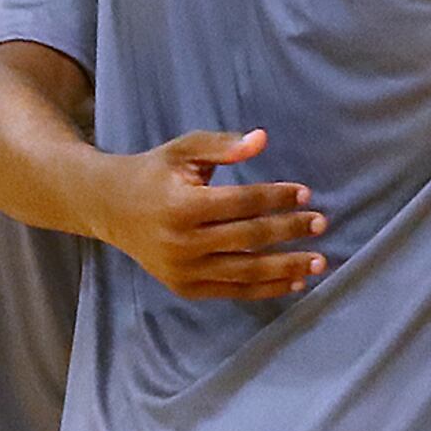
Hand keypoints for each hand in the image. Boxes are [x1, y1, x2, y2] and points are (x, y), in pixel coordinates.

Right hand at [95, 127, 325, 301]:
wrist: (109, 207)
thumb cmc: (154, 173)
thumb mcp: (183, 150)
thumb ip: (222, 145)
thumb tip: (262, 139)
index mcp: (182, 206)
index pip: (241, 204)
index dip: (276, 198)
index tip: (306, 193)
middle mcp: (182, 243)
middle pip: (248, 238)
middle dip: (289, 230)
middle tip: (321, 223)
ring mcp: (182, 271)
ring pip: (244, 272)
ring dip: (286, 268)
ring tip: (319, 262)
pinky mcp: (184, 287)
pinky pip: (232, 291)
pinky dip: (265, 289)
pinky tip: (294, 283)